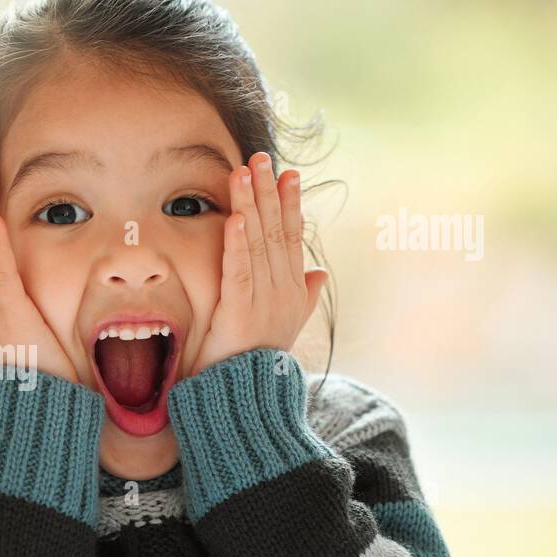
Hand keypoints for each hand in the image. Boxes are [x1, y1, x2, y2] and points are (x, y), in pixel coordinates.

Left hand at [188, 151, 329, 377]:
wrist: (248, 399)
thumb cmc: (258, 363)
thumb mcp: (285, 326)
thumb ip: (303, 298)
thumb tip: (319, 274)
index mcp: (292, 291)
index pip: (292, 238)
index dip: (289, 204)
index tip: (286, 174)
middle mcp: (283, 291)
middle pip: (276, 231)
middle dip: (269, 192)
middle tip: (261, 157)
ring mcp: (264, 300)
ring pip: (258, 243)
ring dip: (251, 205)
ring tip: (244, 172)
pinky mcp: (241, 311)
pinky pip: (240, 270)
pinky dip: (239, 242)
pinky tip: (237, 217)